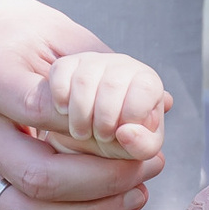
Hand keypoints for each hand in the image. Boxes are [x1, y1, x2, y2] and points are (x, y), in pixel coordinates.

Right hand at [0, 0, 160, 209]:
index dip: (101, 137)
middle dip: (106, 184)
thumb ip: (113, 71)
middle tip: (148, 172)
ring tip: (135, 199)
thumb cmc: (29, 37)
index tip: (140, 141)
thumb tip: (162, 107)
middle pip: (41, 178)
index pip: (49, 119)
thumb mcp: (69, 36)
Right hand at [41, 50, 169, 161]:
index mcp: (148, 82)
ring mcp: (94, 61)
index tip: (122, 132)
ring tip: (82, 133)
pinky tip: (65, 112)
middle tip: (101, 137)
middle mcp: (123, 65)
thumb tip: (126, 132)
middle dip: (104, 119)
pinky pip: (61, 71)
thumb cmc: (122, 138)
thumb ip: (143, 145)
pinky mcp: (68, 64)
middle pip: (112, 85)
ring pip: (84, 79)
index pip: (146, 88)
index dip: (132, 114)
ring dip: (80, 113)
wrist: (90, 133)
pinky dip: (61, 97)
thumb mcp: (138, 148)